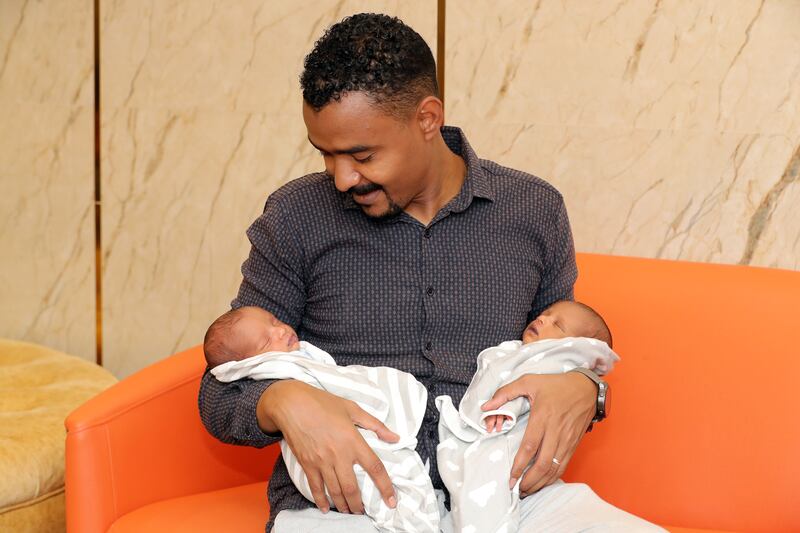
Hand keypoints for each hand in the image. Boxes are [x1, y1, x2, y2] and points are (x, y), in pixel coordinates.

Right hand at [259, 380, 398, 513]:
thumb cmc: (323, 403)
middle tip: (365, 511)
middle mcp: (338, 455)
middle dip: (359, 505)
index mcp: (353, 440)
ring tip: (350, 512)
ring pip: (335, 491)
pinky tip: (326, 508)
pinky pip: (315, 488)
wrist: (292, 404)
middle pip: (352, 488)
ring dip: (344, 506)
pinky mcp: (307, 464)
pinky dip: (321, 500)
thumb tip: (395, 438)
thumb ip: (376, 425)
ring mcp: (321, 462)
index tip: (391, 501)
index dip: (385, 487)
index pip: (374, 468)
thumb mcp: (352, 408)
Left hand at [481, 373, 595, 496]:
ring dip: (540, 483)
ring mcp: (567, 439)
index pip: (530, 447)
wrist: (587, 389)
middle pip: (542, 464)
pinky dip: (552, 478)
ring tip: (527, 490)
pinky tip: (542, 482)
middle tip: (517, 489)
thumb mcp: (529, 381)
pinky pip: (563, 466)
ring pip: (554, 468)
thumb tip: (486, 406)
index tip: (510, 477)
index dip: (519, 465)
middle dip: (529, 481)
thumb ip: (505, 392)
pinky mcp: (574, 444)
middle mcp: (556, 431)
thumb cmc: (556, 384)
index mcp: (543, 416)